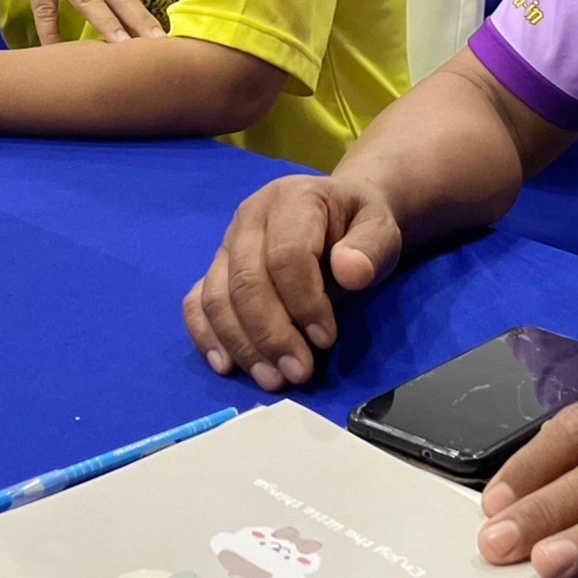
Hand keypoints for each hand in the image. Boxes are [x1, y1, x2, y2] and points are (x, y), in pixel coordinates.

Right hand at [182, 175, 402, 390]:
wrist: (340, 215)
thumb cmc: (358, 226)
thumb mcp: (380, 229)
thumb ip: (370, 248)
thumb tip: (351, 272)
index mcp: (291, 199)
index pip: (286, 255)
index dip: (304, 302)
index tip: (326, 340)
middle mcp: (249, 217)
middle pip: (246, 281)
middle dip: (270, 334)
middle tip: (298, 372)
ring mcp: (226, 244)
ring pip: (217, 297)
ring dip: (242, 344)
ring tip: (272, 378)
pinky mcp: (215, 269)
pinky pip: (197, 303)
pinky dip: (206, 336)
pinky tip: (226, 365)